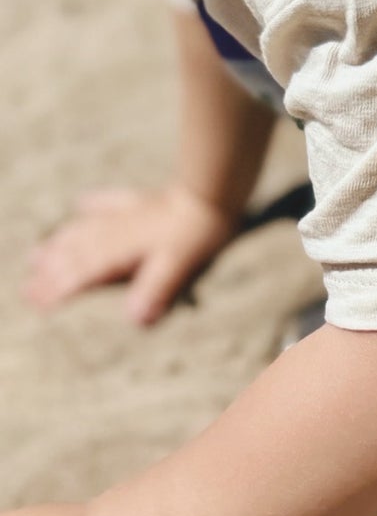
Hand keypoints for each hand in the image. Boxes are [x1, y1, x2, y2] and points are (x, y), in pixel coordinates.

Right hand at [24, 183, 238, 324]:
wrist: (210, 196)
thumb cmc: (196, 236)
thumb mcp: (179, 267)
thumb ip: (155, 291)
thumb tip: (135, 320)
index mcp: (119, 253)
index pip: (81, 275)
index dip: (58, 290)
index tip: (37, 302)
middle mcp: (114, 234)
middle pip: (74, 256)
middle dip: (49, 274)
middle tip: (27, 290)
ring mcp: (124, 216)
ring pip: (82, 232)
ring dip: (58, 245)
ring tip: (36, 254)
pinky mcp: (139, 202)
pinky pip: (107, 203)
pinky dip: (91, 205)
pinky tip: (80, 203)